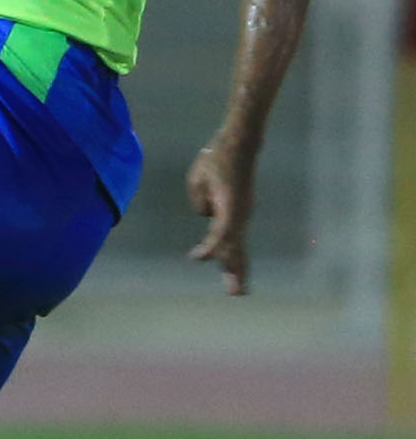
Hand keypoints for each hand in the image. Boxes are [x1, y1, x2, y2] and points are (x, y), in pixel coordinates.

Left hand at [185, 138, 255, 294]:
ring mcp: (243, 213)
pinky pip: (237, 237)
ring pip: (239, 245)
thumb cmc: (216, 158)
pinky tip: (234, 267)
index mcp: (229, 205)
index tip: (196, 257)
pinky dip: (236, 253)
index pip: (221, 233)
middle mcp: (240, 213)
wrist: (240, 145)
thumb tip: (206, 215)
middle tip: (235, 293)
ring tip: (238, 289)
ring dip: (238, 266)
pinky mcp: (241, 212)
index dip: (210, 248)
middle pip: (237, 246)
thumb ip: (199, 201)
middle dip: (235, 270)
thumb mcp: (198, 178)